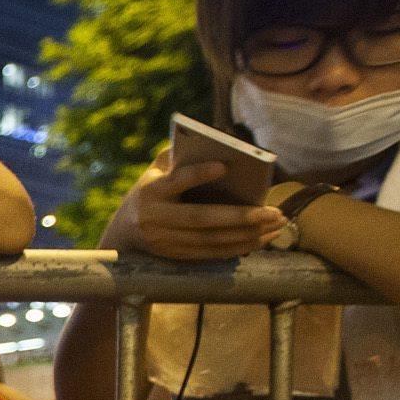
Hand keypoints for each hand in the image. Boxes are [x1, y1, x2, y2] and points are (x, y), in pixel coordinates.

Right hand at [105, 157, 284, 262]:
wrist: (123, 234)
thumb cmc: (150, 193)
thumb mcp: (153, 172)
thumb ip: (175, 157)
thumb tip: (208, 143)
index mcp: (150, 192)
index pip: (176, 182)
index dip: (197, 175)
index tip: (223, 166)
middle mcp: (155, 219)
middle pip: (201, 219)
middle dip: (240, 216)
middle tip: (273, 212)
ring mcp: (165, 241)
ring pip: (211, 240)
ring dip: (247, 235)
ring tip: (276, 225)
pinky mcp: (176, 256)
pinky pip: (212, 254)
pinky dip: (239, 247)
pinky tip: (262, 239)